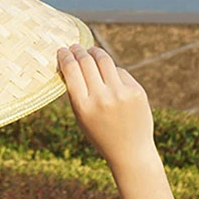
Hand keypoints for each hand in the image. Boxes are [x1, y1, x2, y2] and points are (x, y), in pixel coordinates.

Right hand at [57, 45, 155, 171]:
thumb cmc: (100, 133)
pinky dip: (112, 70)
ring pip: (104, 61)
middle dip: (78, 51)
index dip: (65, 56)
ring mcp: (121, 93)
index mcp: (83, 106)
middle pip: (86, 61)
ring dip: (95, 52)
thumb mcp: (81, 116)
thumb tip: (70, 61)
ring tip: (91, 51)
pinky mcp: (136, 91)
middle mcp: (101, 98)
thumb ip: (76, 92)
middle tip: (75, 47)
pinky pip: (120, 72)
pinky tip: (108, 73)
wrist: (130, 150)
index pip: (71, 70)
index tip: (63, 50)